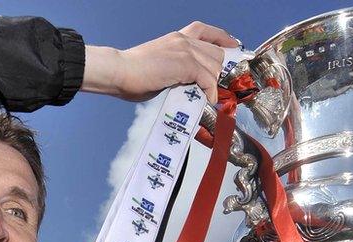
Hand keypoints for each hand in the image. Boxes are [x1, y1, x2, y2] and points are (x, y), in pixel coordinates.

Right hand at [83, 22, 238, 102]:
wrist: (119, 71)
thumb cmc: (132, 73)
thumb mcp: (159, 65)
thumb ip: (177, 70)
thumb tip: (187, 85)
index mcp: (176, 38)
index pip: (206, 31)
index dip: (223, 38)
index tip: (232, 47)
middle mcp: (183, 40)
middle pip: (216, 52)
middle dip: (222, 71)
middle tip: (221, 86)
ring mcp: (185, 51)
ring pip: (215, 66)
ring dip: (215, 83)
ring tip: (211, 96)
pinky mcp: (185, 65)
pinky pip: (208, 78)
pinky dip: (210, 91)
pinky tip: (208, 99)